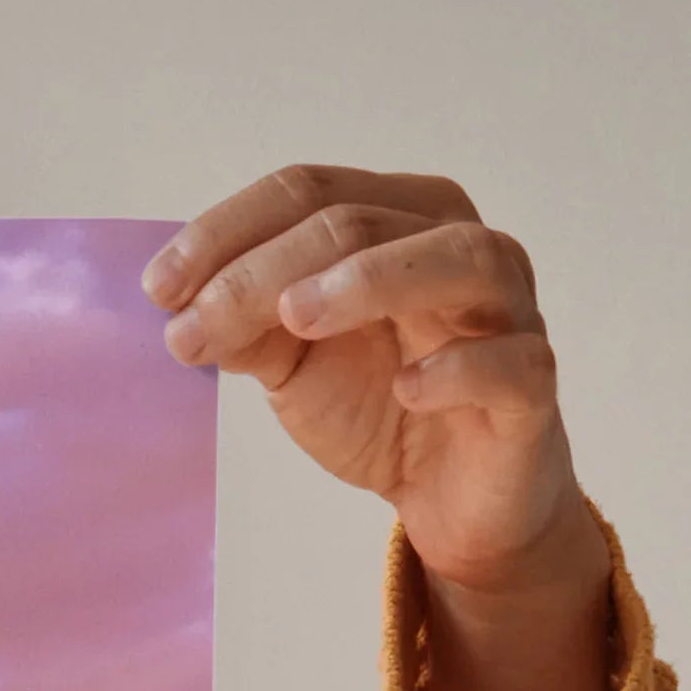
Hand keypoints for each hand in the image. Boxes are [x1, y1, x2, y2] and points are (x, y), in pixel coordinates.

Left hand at [146, 166, 599, 604]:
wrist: (452, 500)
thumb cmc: (382, 408)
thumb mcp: (295, 364)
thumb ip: (247, 329)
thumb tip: (182, 309)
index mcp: (400, 221)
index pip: (311, 191)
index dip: (229, 230)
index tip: (159, 288)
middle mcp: (460, 245)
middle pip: (364, 221)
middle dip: (265, 269)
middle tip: (194, 324)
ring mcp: (508, 311)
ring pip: (458, 258)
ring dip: (370, 280)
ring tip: (293, 316)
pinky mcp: (532, 386)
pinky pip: (511, 361)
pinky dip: (459, 368)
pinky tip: (406, 389)